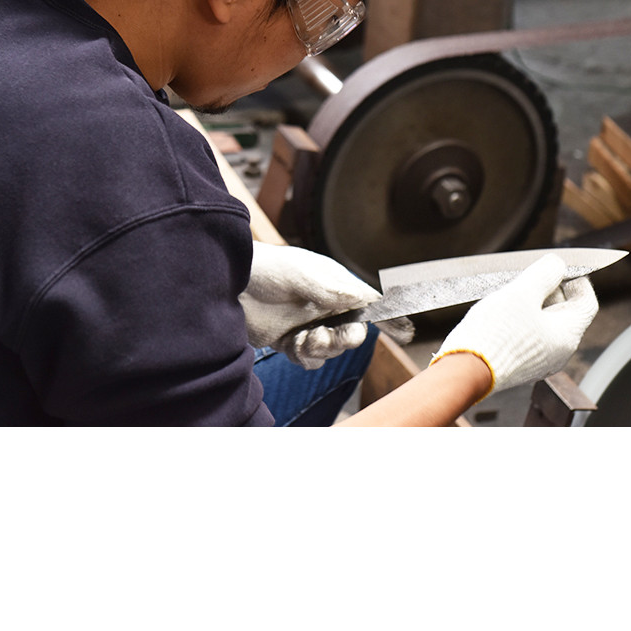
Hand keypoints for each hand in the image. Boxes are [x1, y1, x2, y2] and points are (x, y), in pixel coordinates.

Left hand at [240, 243, 408, 370]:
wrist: (225, 283)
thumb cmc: (269, 270)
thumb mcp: (306, 276)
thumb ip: (337, 292)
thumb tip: (369, 301)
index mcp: (335, 285)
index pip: (369, 304)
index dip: (388, 318)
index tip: (405, 333)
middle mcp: (324, 305)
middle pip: (351, 333)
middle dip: (344, 340)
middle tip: (329, 336)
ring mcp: (306, 323)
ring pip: (330, 350)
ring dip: (320, 349)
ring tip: (303, 338)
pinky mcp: (287, 339)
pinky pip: (308, 359)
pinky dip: (303, 357)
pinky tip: (291, 345)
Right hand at [430, 252, 598, 395]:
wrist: (465, 370)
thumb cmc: (496, 335)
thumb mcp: (522, 294)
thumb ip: (544, 274)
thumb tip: (557, 265)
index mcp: (567, 336)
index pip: (586, 302)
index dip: (576, 280)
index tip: (559, 267)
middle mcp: (558, 353)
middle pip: (564, 311)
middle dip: (548, 289)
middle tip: (529, 277)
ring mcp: (538, 361)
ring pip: (543, 323)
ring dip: (531, 304)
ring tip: (510, 293)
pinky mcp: (518, 364)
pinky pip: (527, 335)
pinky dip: (519, 319)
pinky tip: (500, 312)